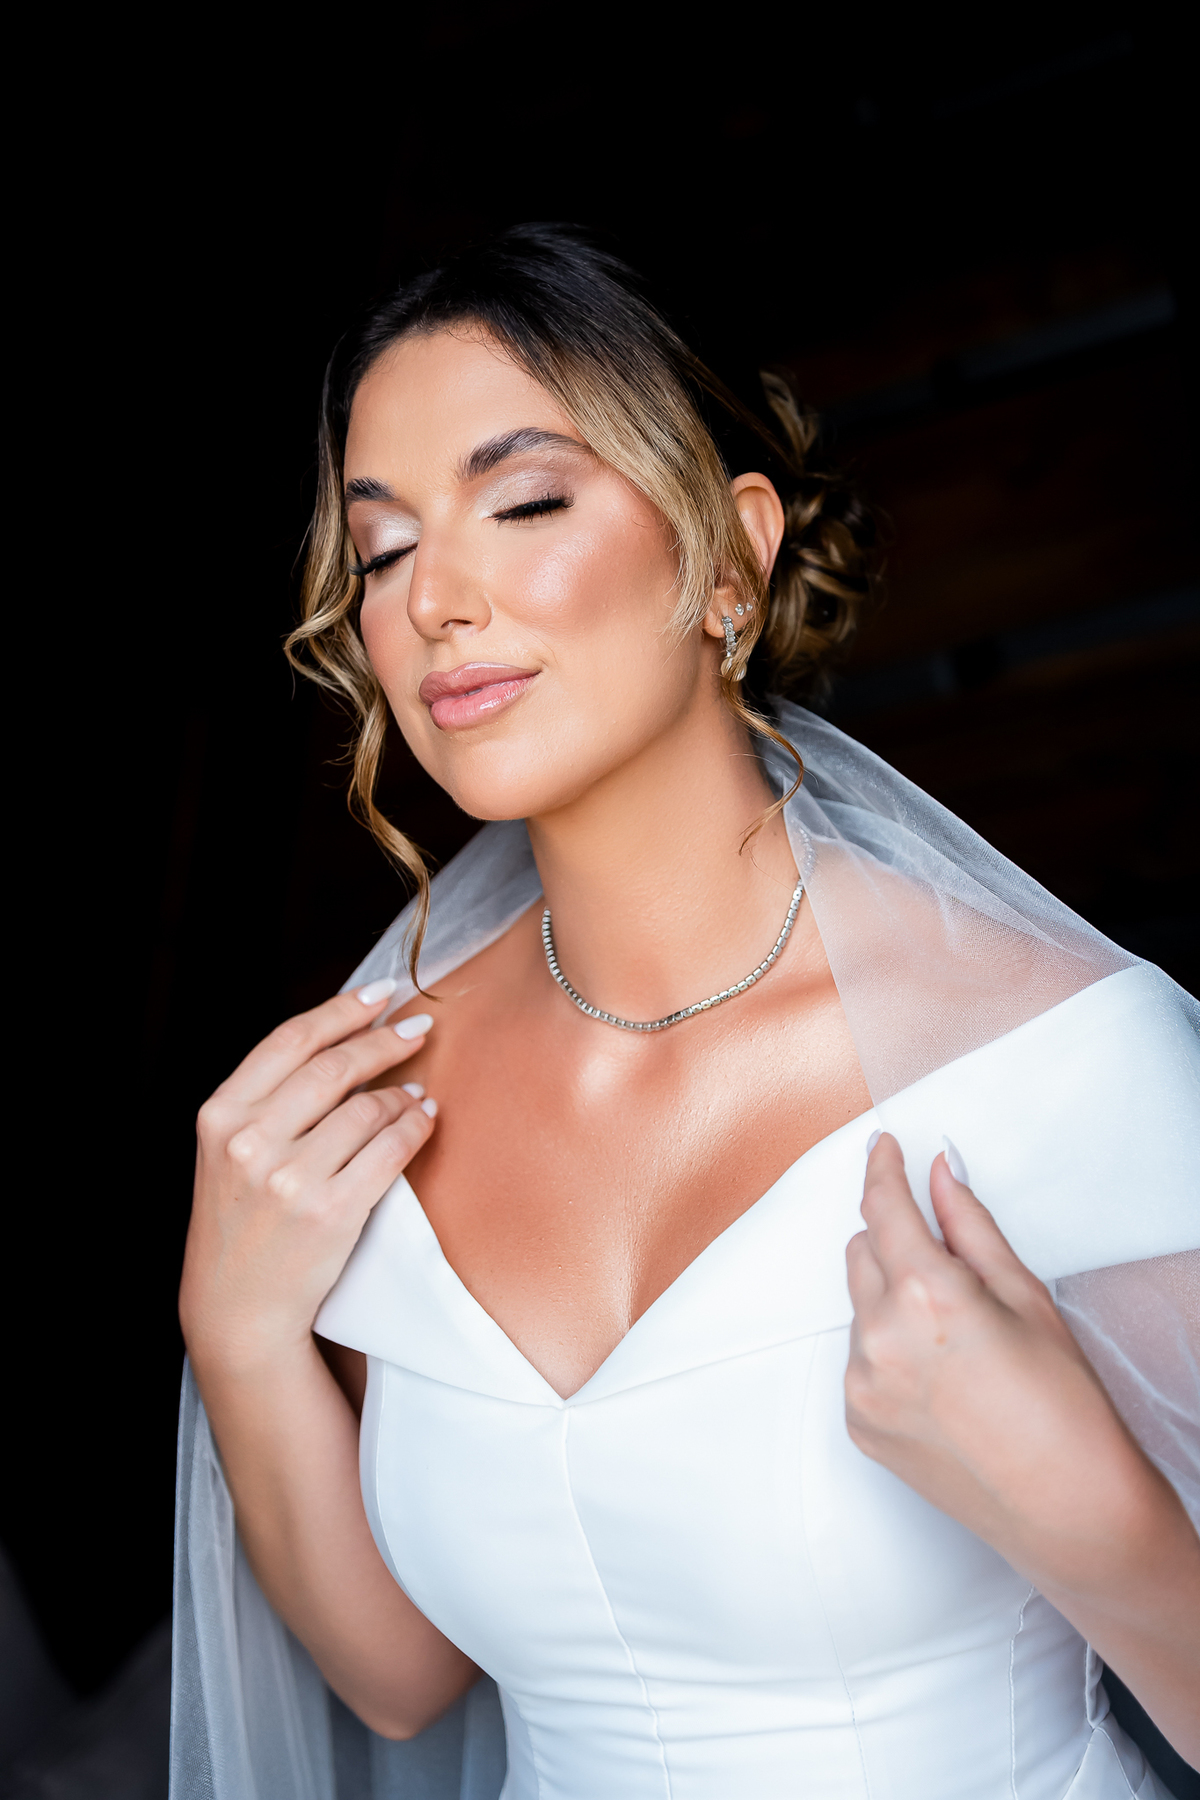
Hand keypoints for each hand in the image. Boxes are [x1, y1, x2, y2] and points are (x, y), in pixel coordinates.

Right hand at [180, 981, 436, 1372]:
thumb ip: (271, 1098)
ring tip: (418, 1090)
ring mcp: (289, 1177)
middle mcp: (250, 1140)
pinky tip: (423, 1117)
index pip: (289, 1040)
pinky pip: (390, 1149)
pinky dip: (415, 1125)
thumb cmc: (241, 1219)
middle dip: (384, 1040)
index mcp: (220, 1115)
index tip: (380, 992)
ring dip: (403, 1092)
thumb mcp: (230, 1150)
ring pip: (368, 1107)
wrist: (236, 1305)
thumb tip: (347, 1040)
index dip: (341, 1010)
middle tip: (418, 1028)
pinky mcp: (330, 1210)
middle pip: (334, 1067)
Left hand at [845, 1134, 1167, 1593]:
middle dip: (895, 1240)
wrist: (1069, 1512)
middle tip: (947, 1263)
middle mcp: (880, 1336)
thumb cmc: (1066, 1408)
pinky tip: (943, 1379)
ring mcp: (862, 1383)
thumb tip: (939, 1175)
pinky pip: (858, 1358)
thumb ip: (969, 1227)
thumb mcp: (1025, 1297)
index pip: (883, 1206)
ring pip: (859, 1305)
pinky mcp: (857, 1421)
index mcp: (927, 1294)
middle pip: (861, 1249)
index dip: (881, 1168)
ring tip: (957, 1340)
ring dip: (891, 1299)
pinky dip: (888, 1350)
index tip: (882, 1148)